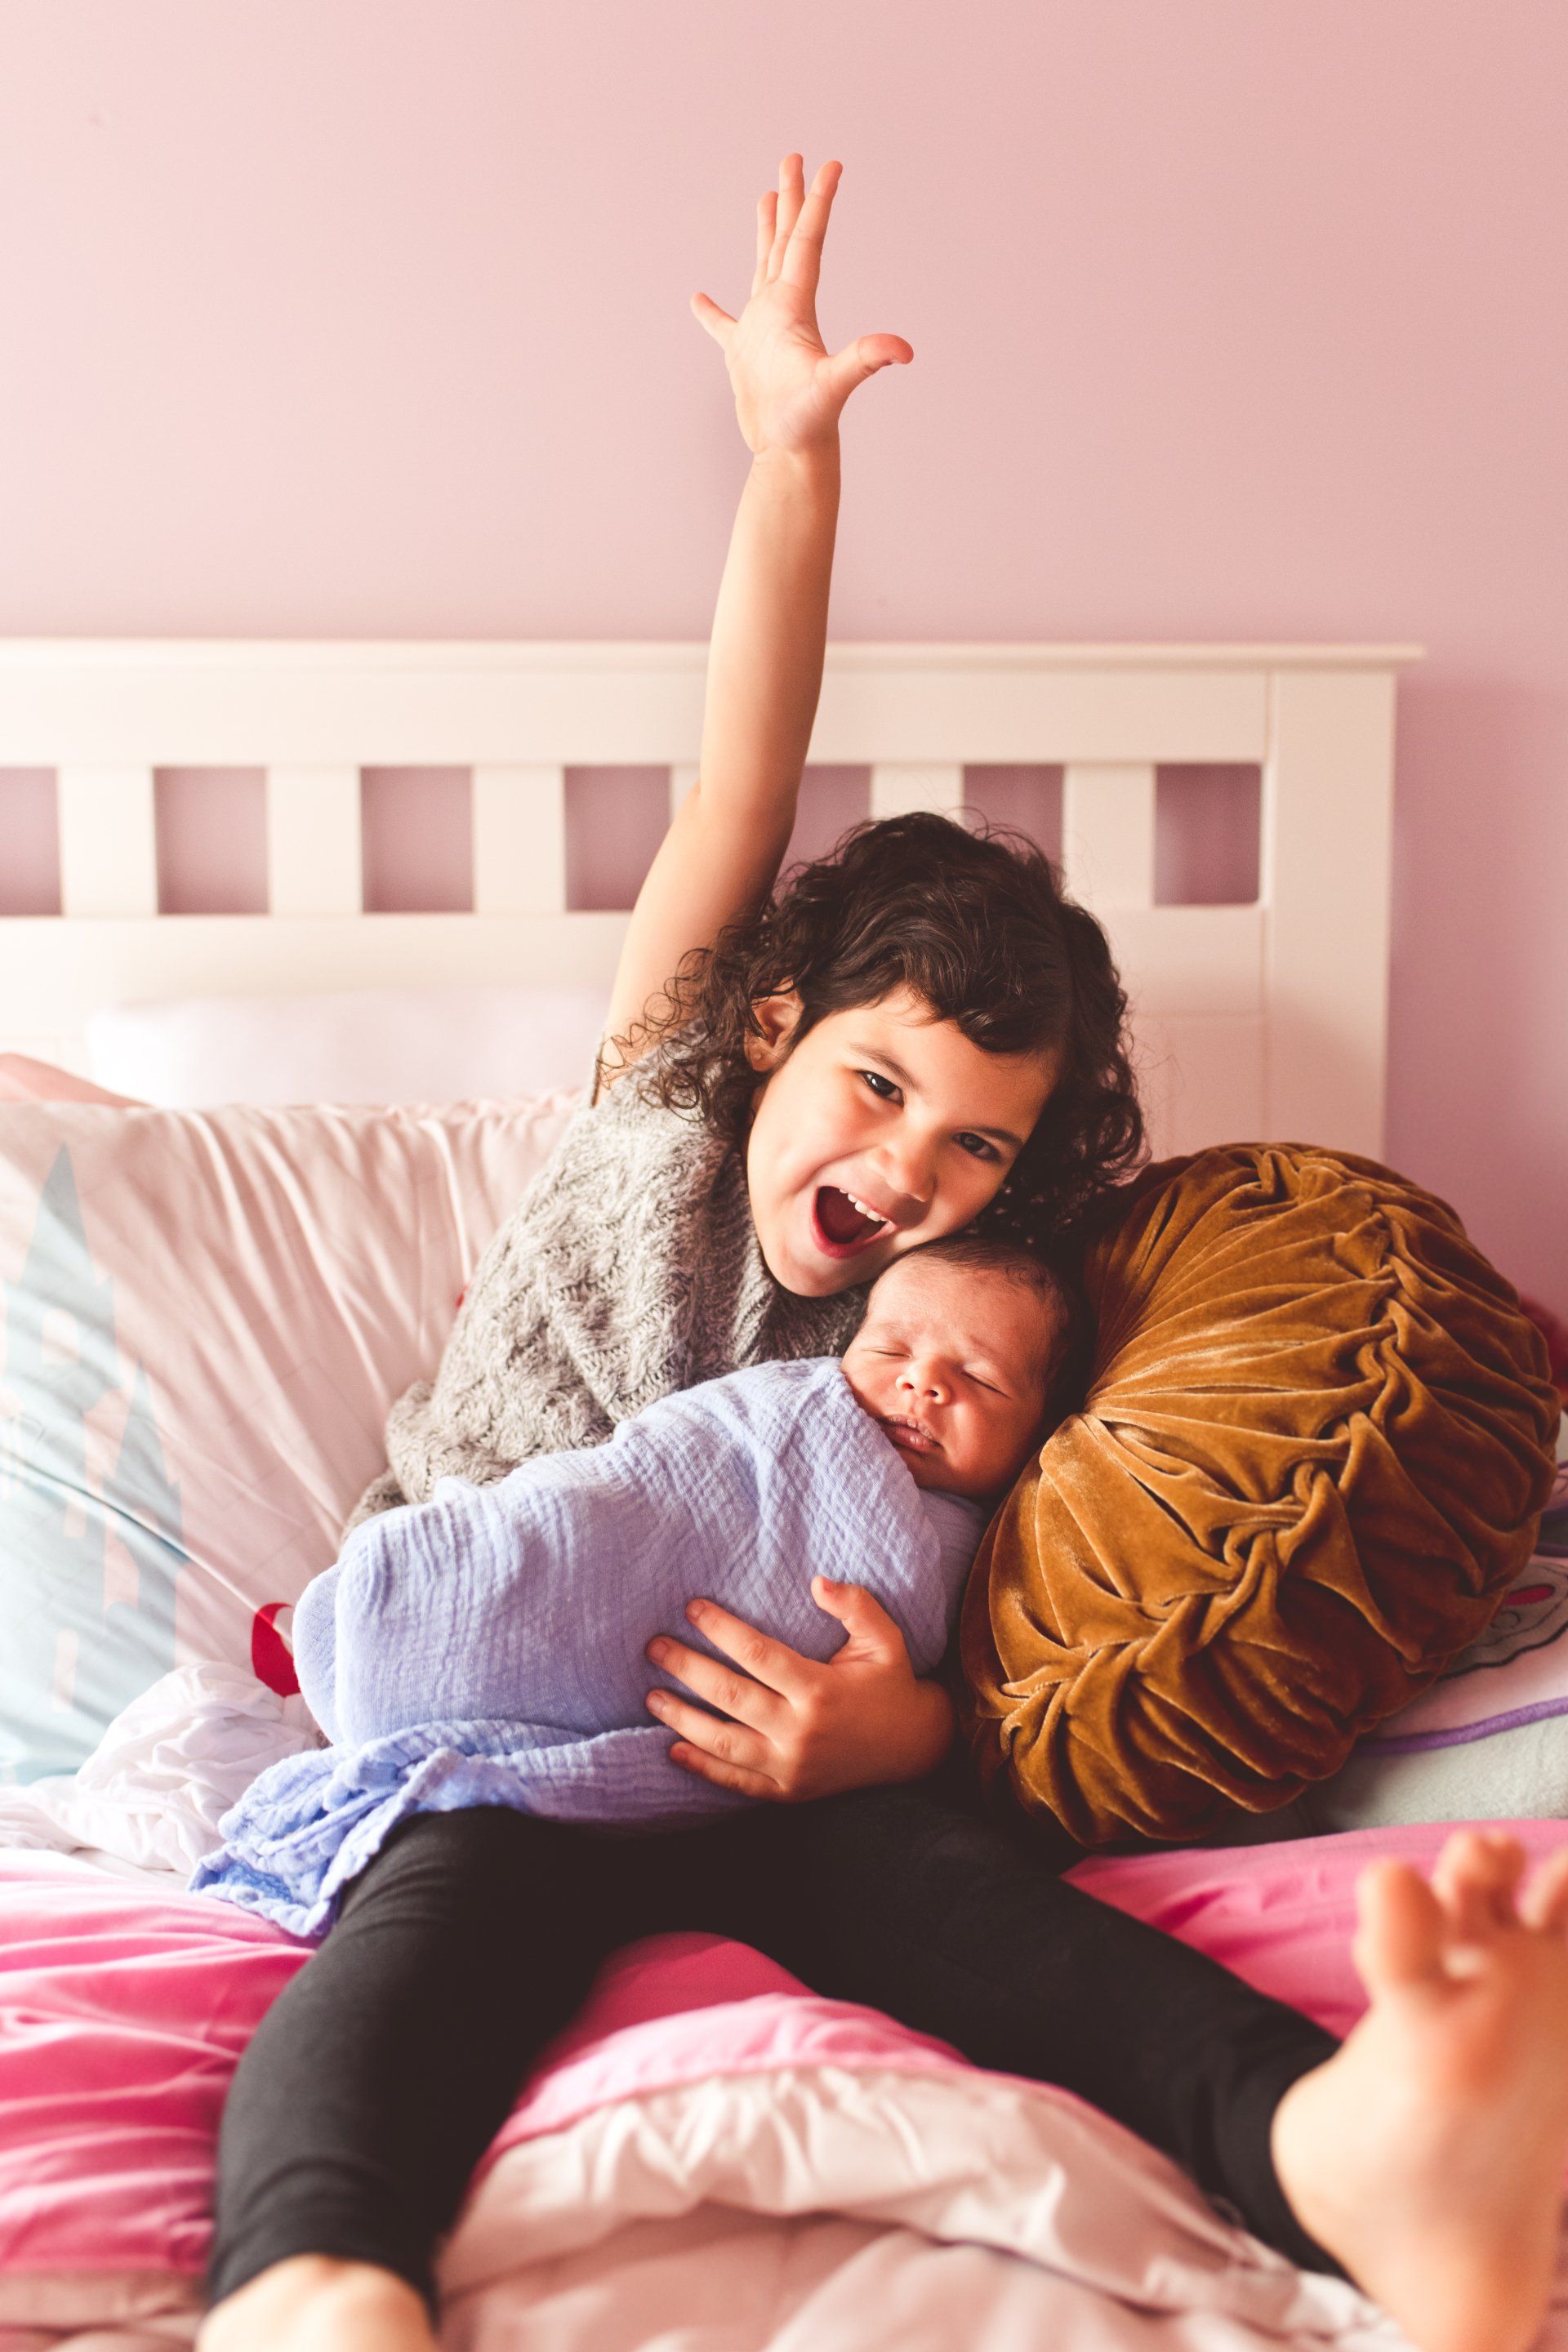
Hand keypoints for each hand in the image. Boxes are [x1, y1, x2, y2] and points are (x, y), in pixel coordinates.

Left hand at [643, 1578, 954, 1801]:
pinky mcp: (788, 1790)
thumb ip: (855, 1605)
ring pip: (724, 1743)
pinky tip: (673, 1749)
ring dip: (682, 1719)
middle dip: (687, 1669)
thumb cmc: (891, 1683)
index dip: (721, 1629)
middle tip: (654, 1647)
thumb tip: (816, 1581)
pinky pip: (737, 1782)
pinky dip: (703, 1768)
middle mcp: (801, 1730)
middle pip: (730, 1696)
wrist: (913, 1749)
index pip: (757, 1654)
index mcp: (820, 1689)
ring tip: (652, 1696)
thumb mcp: (886, 1638)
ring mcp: (792, 1766)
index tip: (692, 1609)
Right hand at [692, 153, 912, 455]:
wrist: (791, 454)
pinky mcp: (743, 356)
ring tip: (764, 197)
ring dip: (765, 232)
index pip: (808, 242)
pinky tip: (699, 298)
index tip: (829, 164)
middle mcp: (783, 310)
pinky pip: (723, 326)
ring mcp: (762, 331)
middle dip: (791, 199)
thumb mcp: (834, 384)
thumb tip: (905, 350)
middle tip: (793, 158)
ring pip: (762, 266)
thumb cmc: (810, 422)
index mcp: (797, 306)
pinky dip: (711, 312)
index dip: (818, 203)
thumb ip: (866, 360)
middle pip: (788, 241)